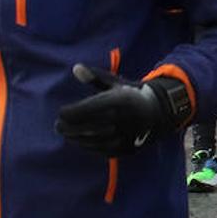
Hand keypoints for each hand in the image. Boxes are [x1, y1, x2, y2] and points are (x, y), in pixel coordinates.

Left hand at [55, 64, 192, 156]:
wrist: (158, 113)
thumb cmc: (130, 94)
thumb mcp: (115, 83)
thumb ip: (95, 77)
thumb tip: (75, 67)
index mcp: (120, 100)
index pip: (87, 109)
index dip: (69, 113)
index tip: (61, 112)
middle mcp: (124, 119)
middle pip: (87, 127)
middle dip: (69, 127)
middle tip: (58, 126)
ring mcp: (126, 136)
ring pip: (93, 140)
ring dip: (76, 138)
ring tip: (66, 134)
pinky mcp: (127, 148)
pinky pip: (102, 150)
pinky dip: (88, 146)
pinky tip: (79, 141)